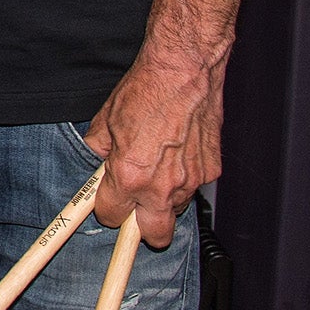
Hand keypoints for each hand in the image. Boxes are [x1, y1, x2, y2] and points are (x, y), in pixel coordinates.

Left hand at [80, 49, 222, 248]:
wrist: (183, 73)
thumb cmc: (144, 92)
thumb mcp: (105, 121)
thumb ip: (100, 150)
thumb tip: (98, 161)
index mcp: (128, 176)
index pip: (112, 216)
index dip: (107, 209)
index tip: (108, 201)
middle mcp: (161, 186)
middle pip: (154, 236)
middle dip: (142, 229)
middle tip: (136, 209)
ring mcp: (190, 182)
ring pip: (175, 210)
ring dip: (163, 200)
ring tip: (156, 171)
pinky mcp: (211, 171)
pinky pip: (194, 187)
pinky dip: (184, 178)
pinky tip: (177, 154)